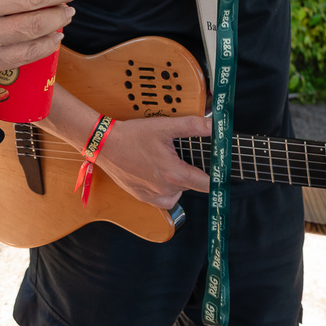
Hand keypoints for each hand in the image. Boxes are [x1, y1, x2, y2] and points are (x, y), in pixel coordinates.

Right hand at [93, 116, 211, 208]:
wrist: (104, 144)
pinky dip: (167, 192)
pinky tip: (162, 178)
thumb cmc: (133, 135)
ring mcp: (153, 195)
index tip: (221, 173)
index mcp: (174, 173)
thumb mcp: (164, 126)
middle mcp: (165, 189)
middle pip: (192, 186)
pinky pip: (163, 200)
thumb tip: (214, 126)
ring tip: (171, 164)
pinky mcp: (141, 196)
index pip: (206, 184)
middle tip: (187, 157)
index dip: (216, 178)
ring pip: (178, 192)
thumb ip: (192, 126)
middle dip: (193, 173)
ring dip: (179, 182)